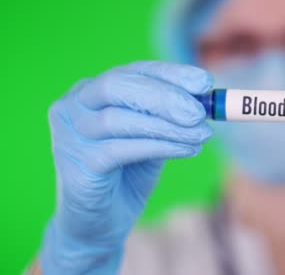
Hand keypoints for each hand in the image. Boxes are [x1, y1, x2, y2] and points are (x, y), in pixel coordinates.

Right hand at [40, 61, 213, 273]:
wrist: (101, 223)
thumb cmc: (128, 173)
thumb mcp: (154, 136)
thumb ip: (172, 116)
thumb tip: (206, 99)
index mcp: (92, 91)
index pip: (133, 71)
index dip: (170, 74)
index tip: (205, 82)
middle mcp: (73, 106)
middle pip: (117, 86)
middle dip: (164, 96)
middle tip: (200, 112)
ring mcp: (69, 135)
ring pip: (119, 119)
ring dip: (168, 126)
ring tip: (202, 135)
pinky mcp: (76, 165)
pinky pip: (121, 150)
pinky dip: (160, 147)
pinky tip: (188, 150)